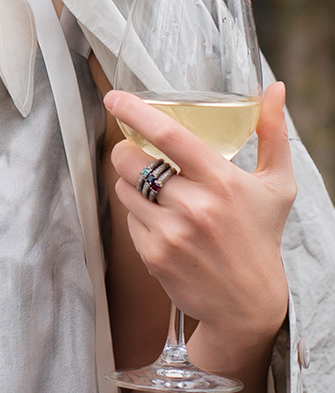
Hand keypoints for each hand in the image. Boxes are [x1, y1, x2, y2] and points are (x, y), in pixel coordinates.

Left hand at [103, 82, 293, 352]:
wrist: (248, 304)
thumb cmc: (260, 236)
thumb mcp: (276, 185)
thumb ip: (272, 134)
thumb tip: (276, 88)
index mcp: (222, 181)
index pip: (169, 136)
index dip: (136, 112)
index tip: (115, 99)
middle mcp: (194, 206)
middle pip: (131, 160)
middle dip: (126, 151)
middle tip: (138, 154)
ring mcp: (171, 233)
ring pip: (124, 189)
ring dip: (132, 184)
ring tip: (158, 193)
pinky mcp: (153, 256)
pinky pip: (128, 219)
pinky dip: (138, 215)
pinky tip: (163, 223)